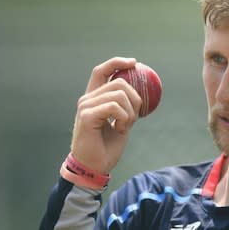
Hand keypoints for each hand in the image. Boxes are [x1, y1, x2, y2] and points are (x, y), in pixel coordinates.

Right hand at [70, 57, 141, 173]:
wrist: (95, 167)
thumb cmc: (108, 146)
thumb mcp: (122, 121)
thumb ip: (126, 106)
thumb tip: (143, 91)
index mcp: (94, 98)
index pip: (102, 71)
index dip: (117, 62)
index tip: (134, 63)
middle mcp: (87, 99)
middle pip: (119, 82)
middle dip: (135, 99)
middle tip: (134, 118)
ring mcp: (85, 106)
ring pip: (119, 94)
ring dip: (131, 112)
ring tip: (125, 127)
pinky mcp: (87, 115)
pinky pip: (115, 108)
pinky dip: (124, 119)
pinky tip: (120, 130)